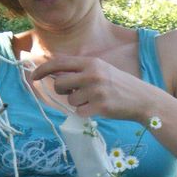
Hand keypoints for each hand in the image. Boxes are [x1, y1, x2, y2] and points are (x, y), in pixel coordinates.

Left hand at [29, 54, 154, 122]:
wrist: (142, 99)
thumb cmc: (118, 85)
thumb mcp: (101, 69)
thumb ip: (80, 69)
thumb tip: (55, 72)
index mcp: (91, 62)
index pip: (59, 63)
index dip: (43, 70)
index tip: (34, 76)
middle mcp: (92, 74)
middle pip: (60, 84)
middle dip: (63, 92)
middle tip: (75, 93)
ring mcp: (96, 90)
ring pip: (70, 101)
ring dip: (77, 103)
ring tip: (93, 100)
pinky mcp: (100, 106)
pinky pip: (79, 112)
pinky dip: (85, 113)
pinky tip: (97, 109)